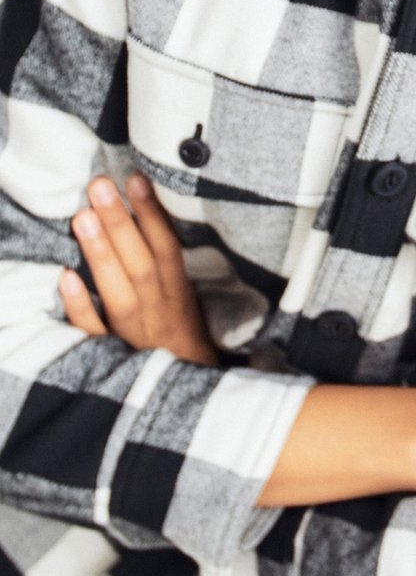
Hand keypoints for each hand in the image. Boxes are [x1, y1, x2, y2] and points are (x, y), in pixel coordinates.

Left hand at [61, 174, 218, 365]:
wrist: (188, 396)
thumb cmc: (180, 339)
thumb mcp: (184, 301)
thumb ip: (164, 265)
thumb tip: (146, 215)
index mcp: (179, 296)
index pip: (167, 250)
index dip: (154, 215)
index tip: (135, 179)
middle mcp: (160, 311)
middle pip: (142, 266)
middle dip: (122, 226)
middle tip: (99, 186)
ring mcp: (137, 334)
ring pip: (122, 294)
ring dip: (103, 257)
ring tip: (82, 217)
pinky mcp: (116, 356)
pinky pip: (98, 334)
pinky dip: (83, 308)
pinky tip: (66, 278)